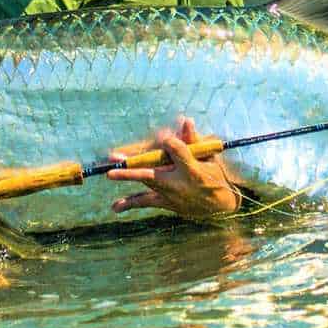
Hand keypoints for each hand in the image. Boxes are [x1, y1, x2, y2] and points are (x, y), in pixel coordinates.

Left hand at [106, 116, 239, 219]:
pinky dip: (130, 203)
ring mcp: (170, 194)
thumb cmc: (213, 175)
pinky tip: (115, 207)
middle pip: (152, 172)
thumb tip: (185, 119)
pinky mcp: (165, 202)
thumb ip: (194, 140)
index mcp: (193, 169)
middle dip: (134, 165)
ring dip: (127, 176)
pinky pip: (145, 202)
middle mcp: (179, 183)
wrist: (218, 207)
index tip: (164, 136)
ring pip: (146, 183)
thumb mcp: (209, 158)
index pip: (177, 151)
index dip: (169, 142)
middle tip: (115, 158)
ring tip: (109, 174)